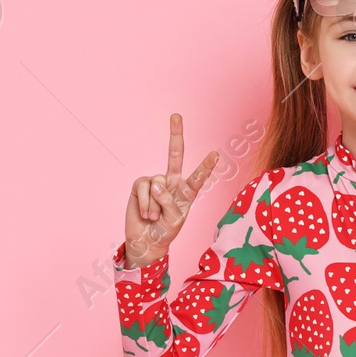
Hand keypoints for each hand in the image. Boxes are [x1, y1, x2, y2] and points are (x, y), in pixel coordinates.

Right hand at [123, 113, 219, 268]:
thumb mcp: (175, 220)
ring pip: (157, 184)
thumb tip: (156, 184)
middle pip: (174, 153)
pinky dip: (145, 203)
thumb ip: (169, 202)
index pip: (198, 176)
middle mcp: (172, 182)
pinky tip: (146, 213)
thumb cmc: (165, 230)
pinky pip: (143, 188)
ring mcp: (156, 182)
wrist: (146, 241)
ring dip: (155, 205)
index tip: (216, 154)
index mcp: (187, 191)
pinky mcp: (140, 185)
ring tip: (155, 217)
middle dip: (175, 134)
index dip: (206, 166)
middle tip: (176, 115)